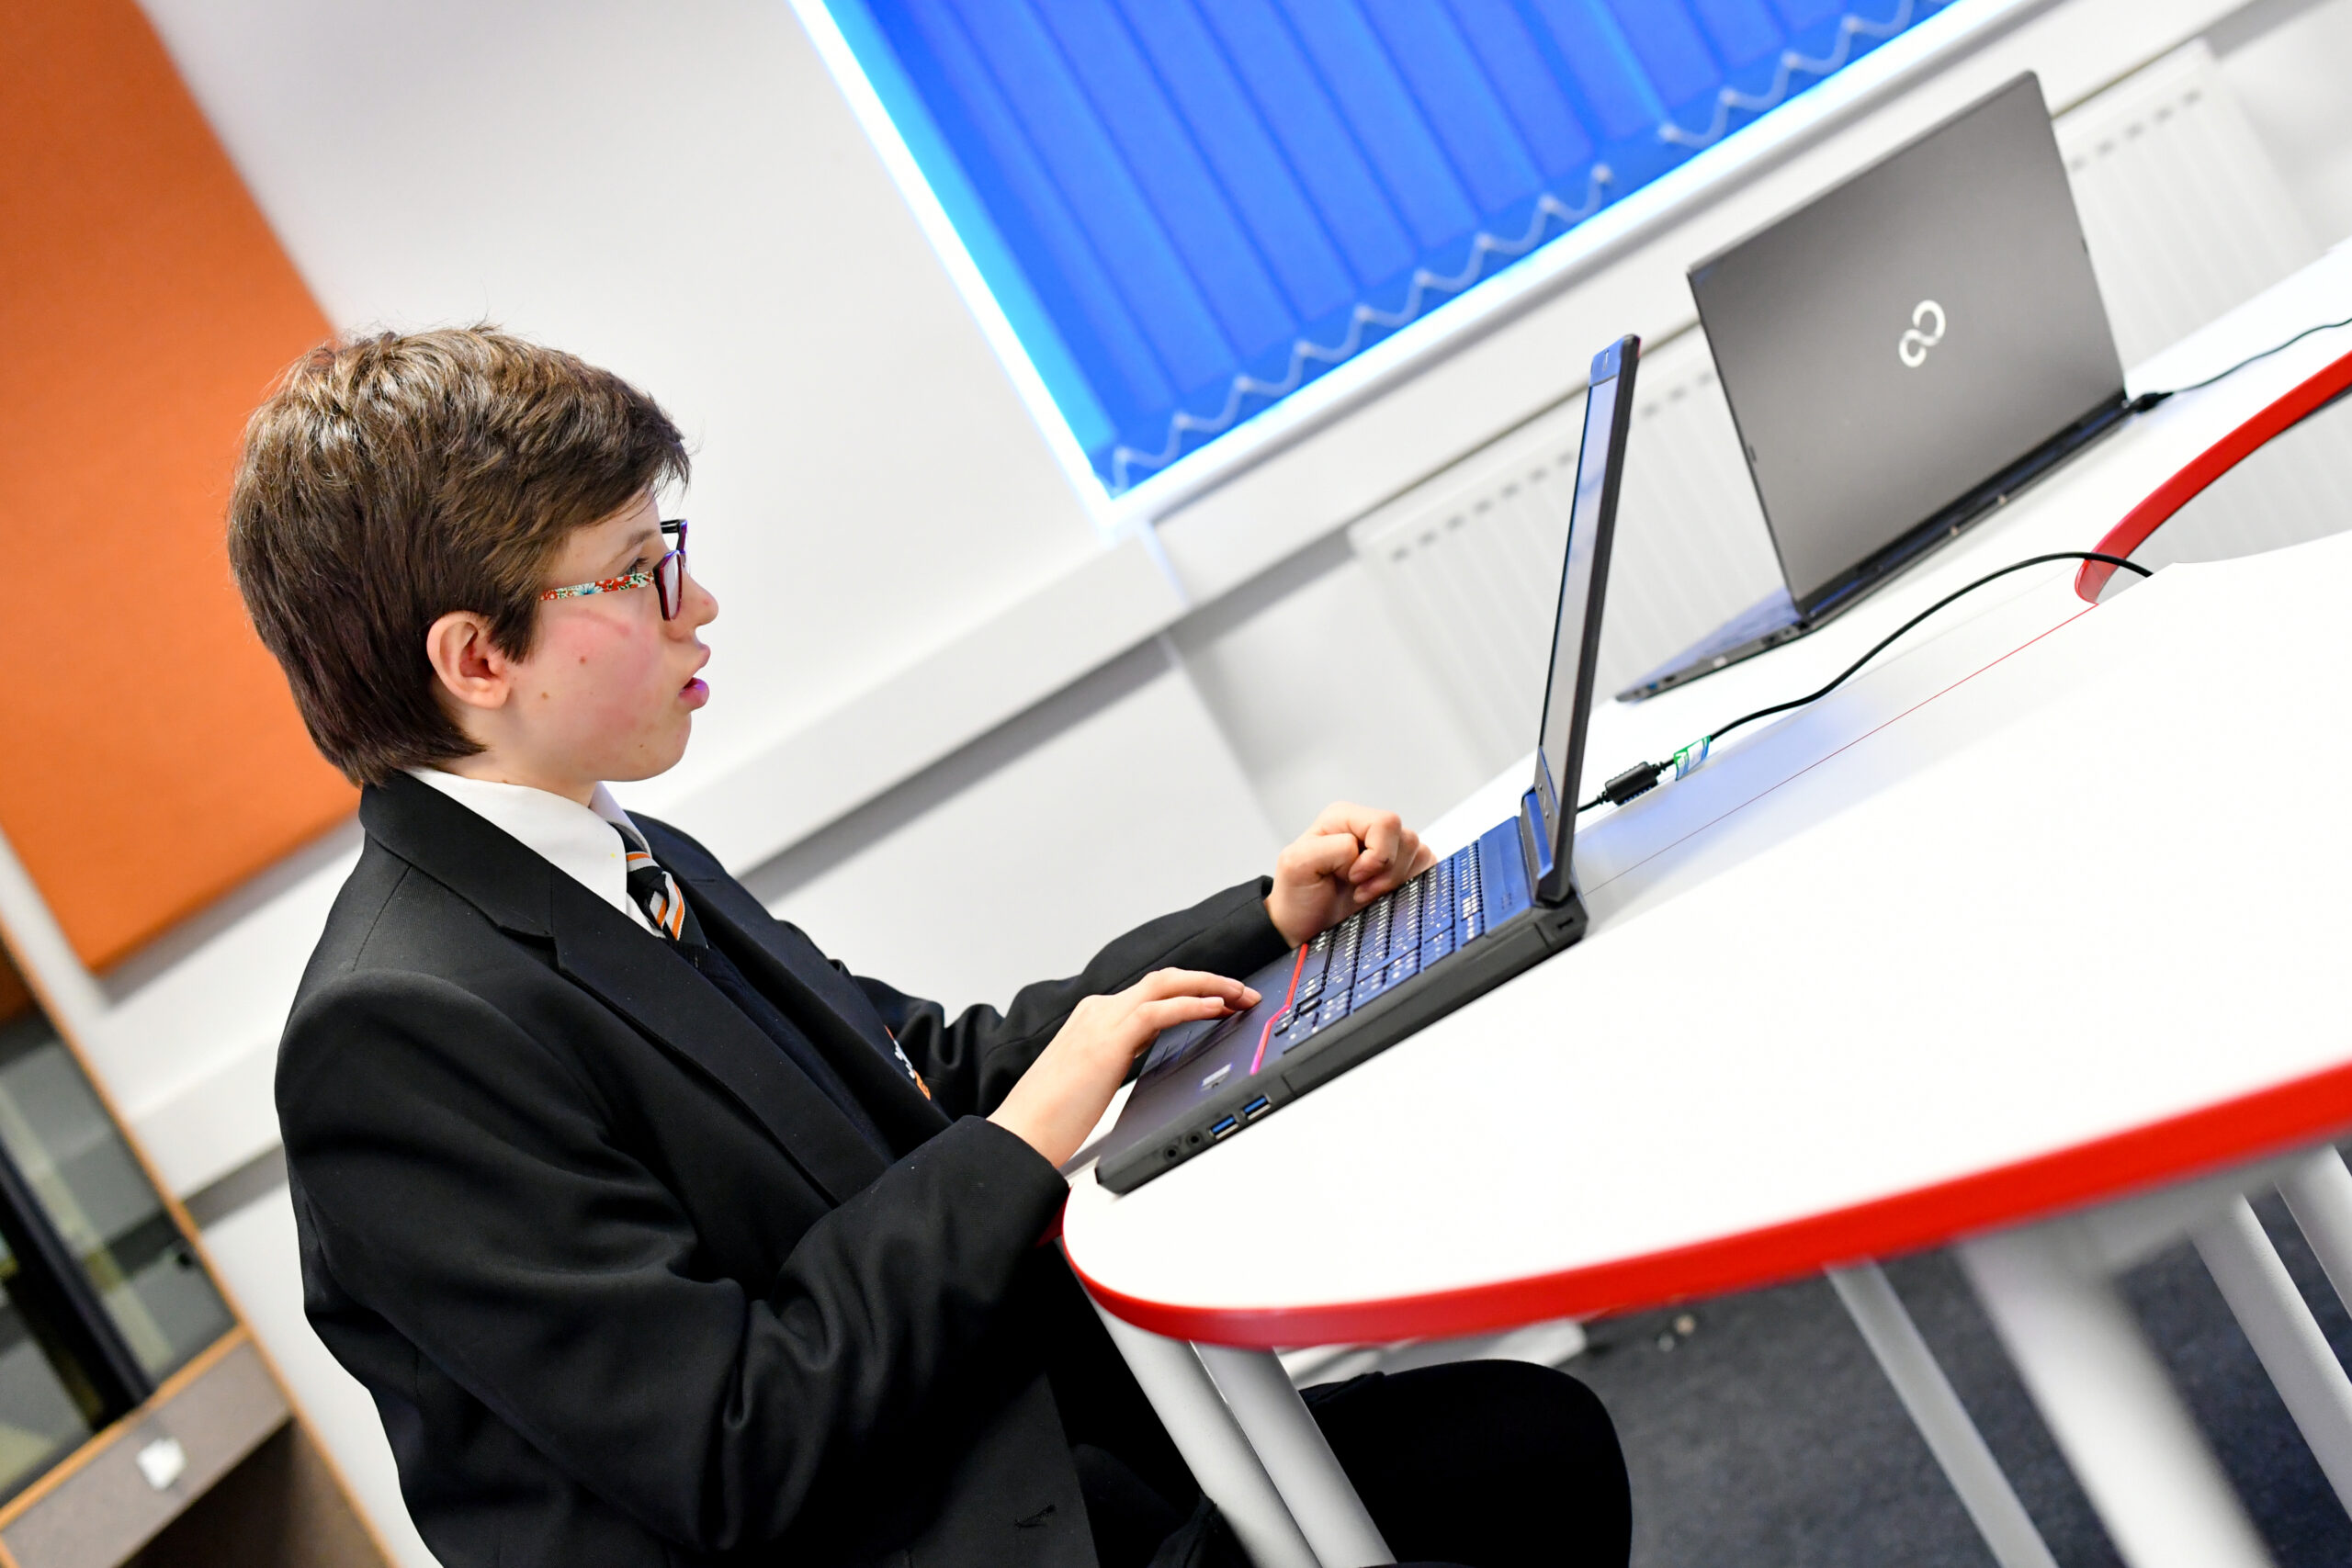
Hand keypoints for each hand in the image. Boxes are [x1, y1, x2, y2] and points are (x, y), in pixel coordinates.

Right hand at [990, 969, 1260, 1168]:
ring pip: (1166, 985)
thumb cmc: (1051, 1114)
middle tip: (1243, 993)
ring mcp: (1102, 1021)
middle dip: (1209, 981)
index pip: (1152, 991)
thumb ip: (1117, 1056)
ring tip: (1241, 996)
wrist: (1022, 1132)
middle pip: (1164, 979)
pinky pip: (1160, 1011)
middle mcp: (1099, 1011)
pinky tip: (1217, 1009)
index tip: (1222, 1000)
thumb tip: (1144, 1054)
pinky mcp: (1108, 1041)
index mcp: (1094, 1017)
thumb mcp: (1093, 1075)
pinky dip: (1193, 1005)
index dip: (1191, 990)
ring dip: (1211, 987)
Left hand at [1265, 801, 1436, 946]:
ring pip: (1420, 855)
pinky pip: (1427, 871)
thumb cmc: (1298, 897)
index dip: (1376, 856)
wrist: (1304, 931)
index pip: (1387, 823)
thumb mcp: (1296, 865)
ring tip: (1366, 895)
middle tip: (1359, 891)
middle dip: (1386, 874)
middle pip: (1407, 839)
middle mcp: (1369, 829)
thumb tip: (1358, 849)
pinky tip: (1382, 899)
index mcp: (1346, 818)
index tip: (1352, 878)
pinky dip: (1409, 889)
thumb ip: (1328, 848)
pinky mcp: (1404, 871)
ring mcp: (1389, 850)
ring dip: (1395, 884)